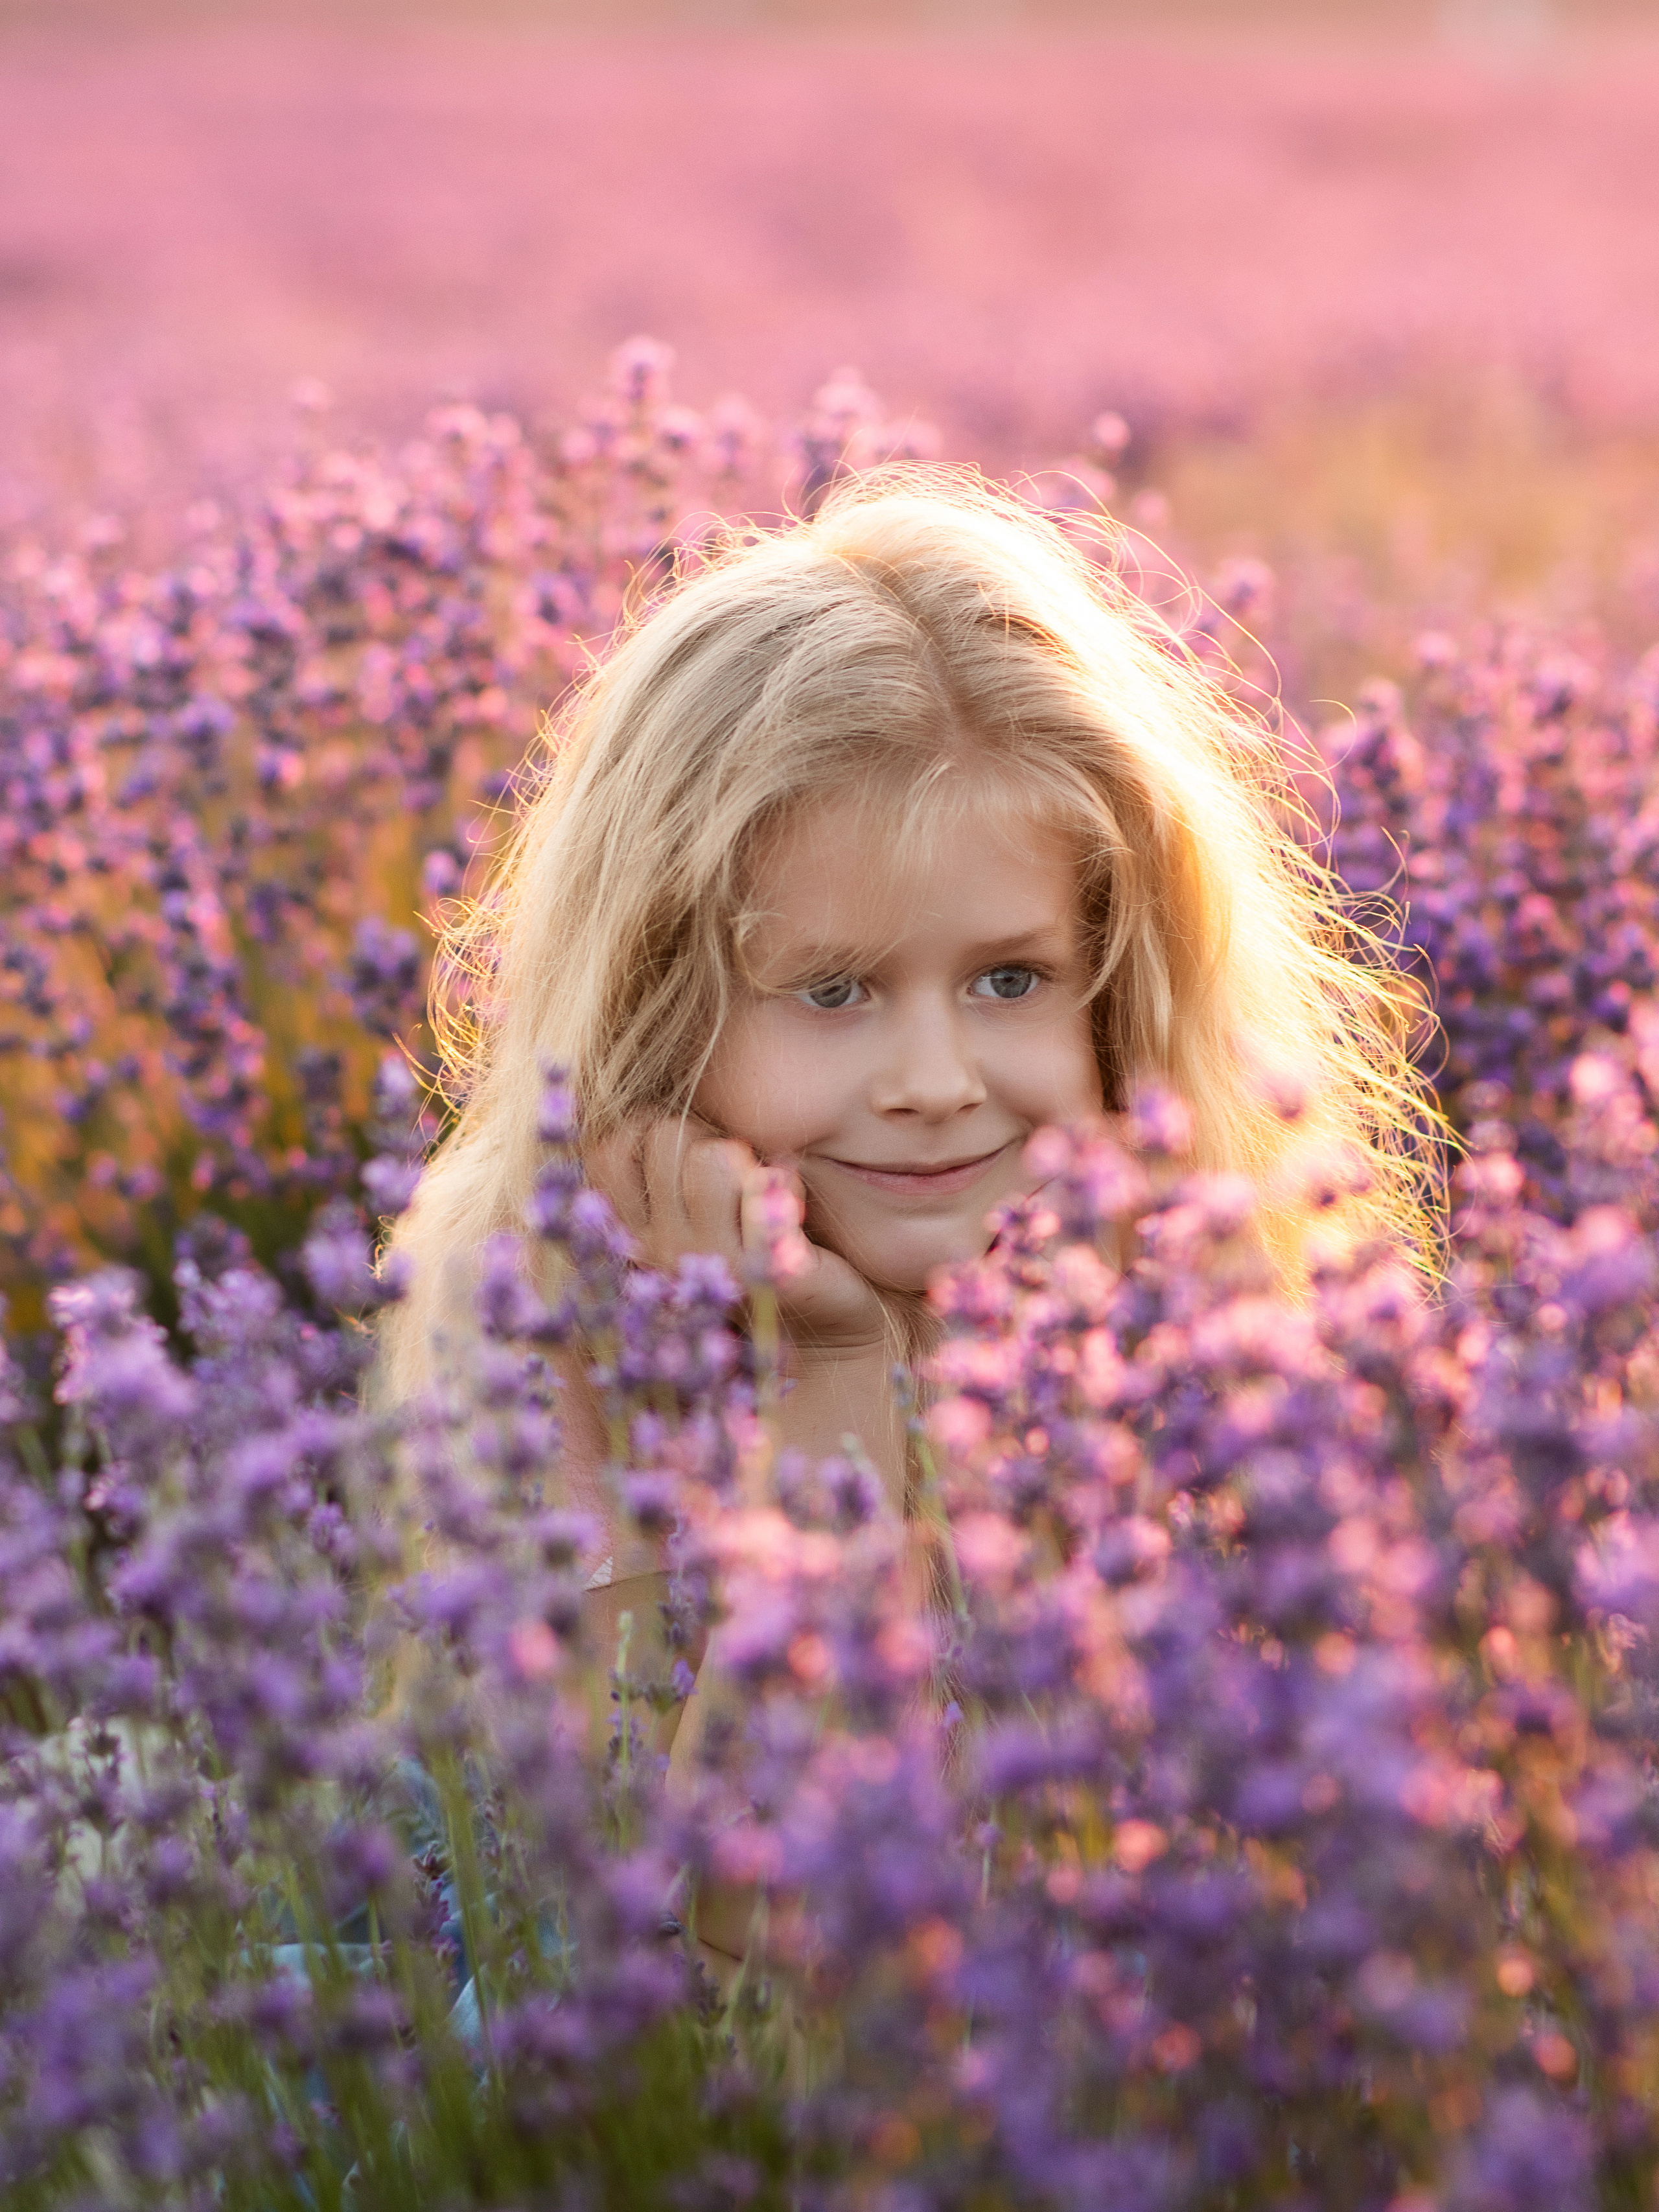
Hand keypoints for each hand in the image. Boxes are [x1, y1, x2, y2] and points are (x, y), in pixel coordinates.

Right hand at [585, 1117, 888, 1356]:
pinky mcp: (767, 1273)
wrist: (828, 1332)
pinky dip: (788, 1182)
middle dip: (708, 1136)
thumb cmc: (756, 1249)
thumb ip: (666, 1163)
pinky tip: (793, 1211)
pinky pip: (768, 1190)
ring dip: (748, 1161)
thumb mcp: (696, 1207)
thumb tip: (648, 1108)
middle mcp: (657, 1255)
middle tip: (737, 1178)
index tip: (691, 1159)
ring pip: (715, 1158)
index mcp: (632, 1237)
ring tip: (762, 1196)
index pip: (608, 1149)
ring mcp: (709, 1266)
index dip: (654, 1131)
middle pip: (667, 1134)